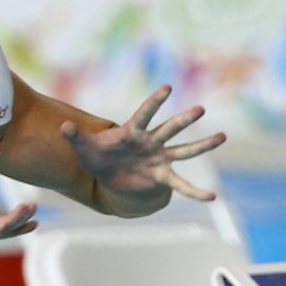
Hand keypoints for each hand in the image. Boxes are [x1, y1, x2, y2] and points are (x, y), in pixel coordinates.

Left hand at [62, 85, 226, 213]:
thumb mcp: (84, 148)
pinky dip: (195, 191)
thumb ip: (75, 136)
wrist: (108, 177)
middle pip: (170, 129)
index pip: (145, 114)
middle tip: (200, 109)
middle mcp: (151, 142)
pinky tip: (211, 197)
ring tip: (222, 136)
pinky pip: (180, 184)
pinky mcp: (162, 176)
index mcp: (133, 132)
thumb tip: (63, 127)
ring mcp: (160, 158)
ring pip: (184, 150)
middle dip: (183, 120)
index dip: (154, 102)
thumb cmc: (97, 157)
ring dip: (202, 145)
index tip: (167, 88)